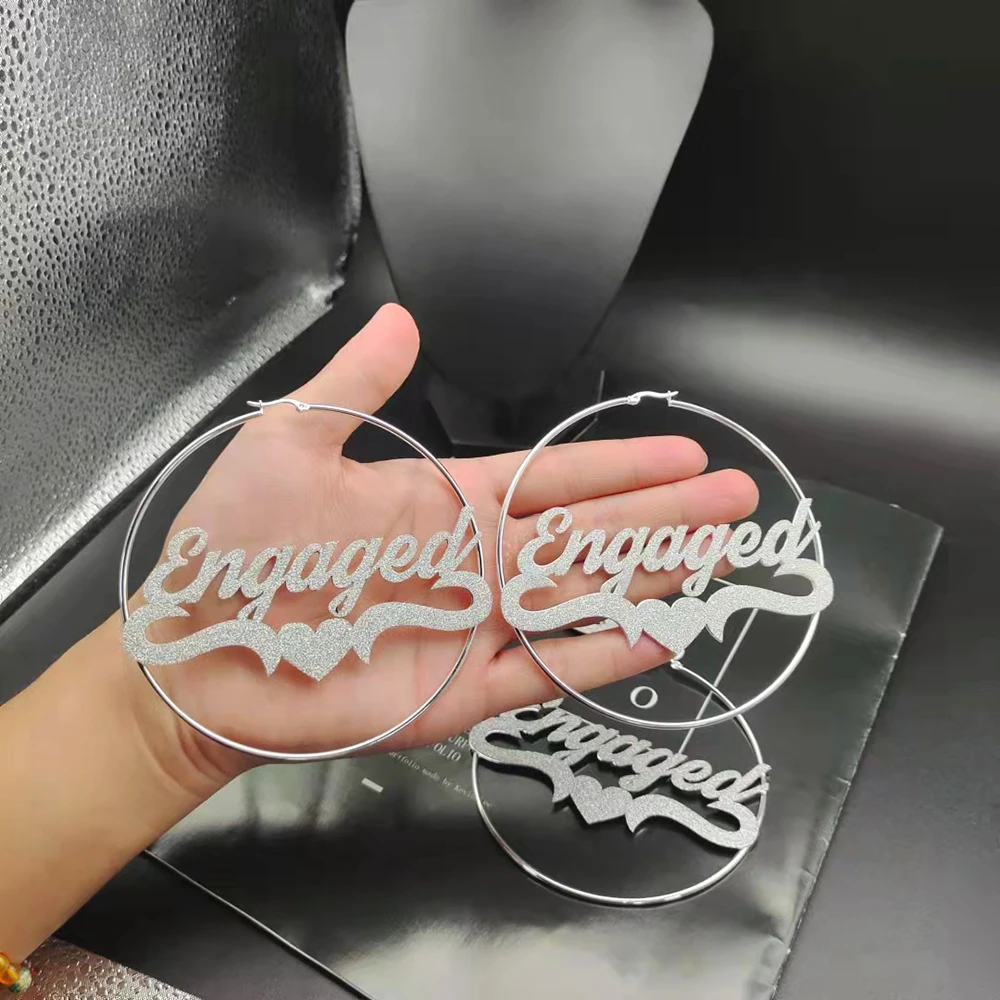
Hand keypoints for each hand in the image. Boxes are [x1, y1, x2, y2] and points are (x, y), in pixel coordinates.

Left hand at [131, 305, 757, 779]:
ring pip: (582, 595)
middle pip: (589, 533)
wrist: (197, 655)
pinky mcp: (458, 692)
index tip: (684, 453)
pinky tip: (652, 636)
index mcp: (446, 501)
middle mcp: (473, 561)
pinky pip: (542, 674)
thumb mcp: (291, 443)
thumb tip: (401, 320)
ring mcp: (473, 628)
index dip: (621, 466)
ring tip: (714, 554)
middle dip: (664, 514)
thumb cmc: (235, 548)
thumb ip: (355, 386)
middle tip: (734, 499)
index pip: (554, 477)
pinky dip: (597, 659)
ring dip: (650, 574)